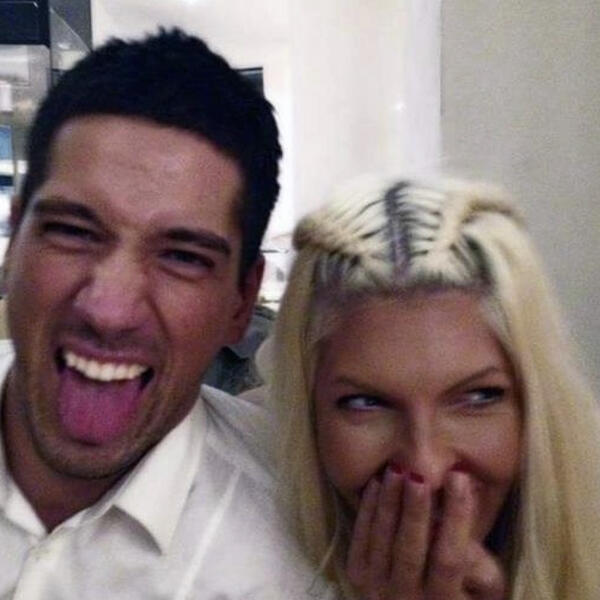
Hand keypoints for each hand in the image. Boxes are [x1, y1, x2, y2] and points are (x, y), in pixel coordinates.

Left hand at [346, 469, 505, 599]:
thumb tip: (462, 518)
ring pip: (382, 541)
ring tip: (396, 470)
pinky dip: (367, 509)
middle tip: (418, 477)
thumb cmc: (459, 595)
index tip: (460, 477)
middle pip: (410, 551)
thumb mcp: (482, 589)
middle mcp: (406, 598)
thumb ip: (479, 563)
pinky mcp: (357, 574)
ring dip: (389, 503)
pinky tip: (377, 482)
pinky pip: (360, 538)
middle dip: (415, 511)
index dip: (456, 518)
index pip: (450, 559)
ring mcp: (376, 588)